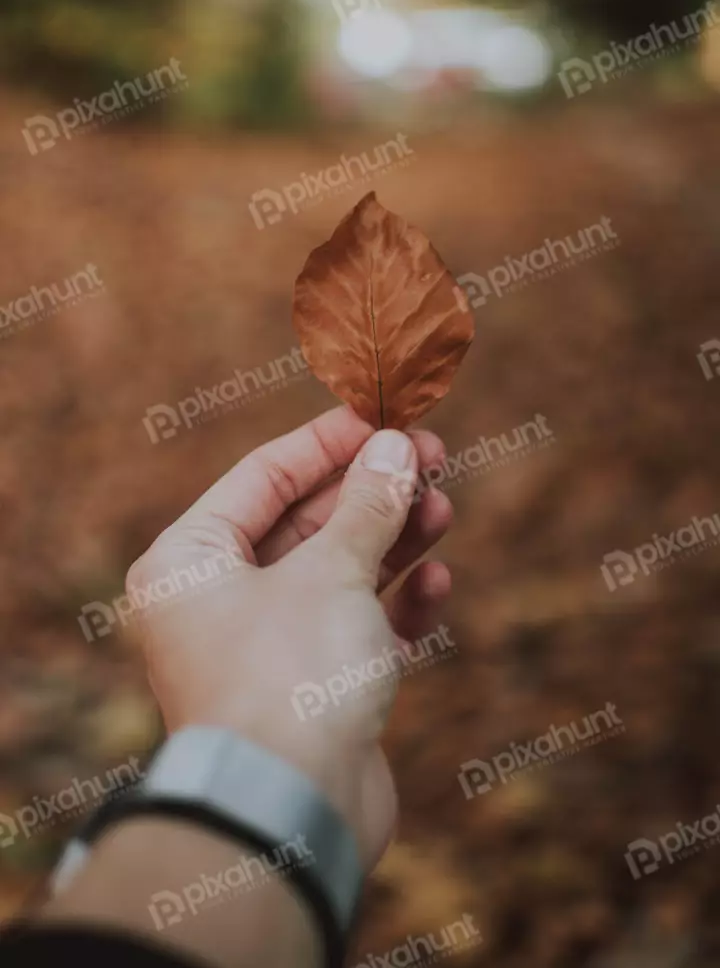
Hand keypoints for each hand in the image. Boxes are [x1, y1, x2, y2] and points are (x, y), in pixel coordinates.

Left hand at [126, 406, 452, 869]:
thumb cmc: (289, 678)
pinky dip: (395, 602)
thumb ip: (367, 504)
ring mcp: (265, 648)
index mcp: (190, 563)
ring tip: (442, 507)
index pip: (263, 476)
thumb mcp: (331, 572)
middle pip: (304, 522)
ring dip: (391, 539)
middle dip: (371, 491)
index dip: (328, 442)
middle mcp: (217, 602)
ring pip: (336, 572)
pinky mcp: (309, 689)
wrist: (291, 816)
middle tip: (432, 457)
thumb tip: (396, 448)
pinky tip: (437, 580)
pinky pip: (355, 626)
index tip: (384, 416)